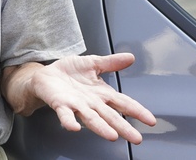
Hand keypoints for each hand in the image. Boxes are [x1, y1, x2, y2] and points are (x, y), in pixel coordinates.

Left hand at [2, 53, 155, 144]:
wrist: (45, 75)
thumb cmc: (69, 73)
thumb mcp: (93, 63)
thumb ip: (111, 62)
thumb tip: (130, 57)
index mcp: (101, 93)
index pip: (123, 103)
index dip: (137, 111)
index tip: (150, 120)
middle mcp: (91, 103)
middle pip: (111, 116)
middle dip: (124, 127)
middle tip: (137, 138)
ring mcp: (76, 105)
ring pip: (91, 119)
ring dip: (101, 128)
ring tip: (112, 136)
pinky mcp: (60, 104)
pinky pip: (65, 115)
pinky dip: (69, 121)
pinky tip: (74, 127)